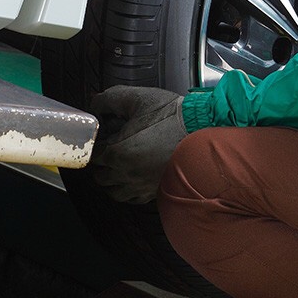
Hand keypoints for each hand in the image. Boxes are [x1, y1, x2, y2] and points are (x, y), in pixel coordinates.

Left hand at [88, 85, 185, 203]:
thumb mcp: (138, 98)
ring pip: (114, 192)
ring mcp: (142, 185)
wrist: (204, 129)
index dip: (97, 143)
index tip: (104, 135)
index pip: (93, 154)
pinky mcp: (156, 190)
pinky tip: (134, 177)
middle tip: (110, 149)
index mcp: (119, 152)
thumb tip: (95, 103)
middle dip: (102, 163)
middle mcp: (127, 174)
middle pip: (100, 176)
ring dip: (112, 180)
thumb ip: (109, 99)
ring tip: (118, 167)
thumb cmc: (174, 116)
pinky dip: (129, 190)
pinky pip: (134, 199)